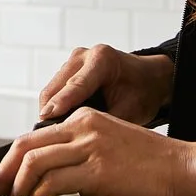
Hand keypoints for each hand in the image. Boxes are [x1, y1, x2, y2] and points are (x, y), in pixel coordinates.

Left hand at [0, 109, 195, 195]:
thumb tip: (52, 185)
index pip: (33, 137)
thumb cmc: (155, 168)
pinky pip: (53, 183)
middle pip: (24, 146)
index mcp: (85, 119)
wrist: (188, 170)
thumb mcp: (111, 151)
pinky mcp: (98, 170)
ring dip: (15, 188)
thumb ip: (81, 159)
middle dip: (1, 174)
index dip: (9, 162)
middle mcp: (83, 126)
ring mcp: (90, 146)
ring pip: (33, 162)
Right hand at [37, 45, 173, 126]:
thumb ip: (104, 122)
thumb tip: (79, 138)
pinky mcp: (68, 69)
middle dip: (49, 113)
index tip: (45, 117)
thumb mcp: (130, 110)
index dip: (60, 103)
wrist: (150, 80)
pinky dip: (54, 108)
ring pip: (51, 90)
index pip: (76, 85)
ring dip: (50, 112)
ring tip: (53, 136)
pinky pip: (54, 91)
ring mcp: (74, 61)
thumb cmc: (144, 94)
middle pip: (55, 88)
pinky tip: (60, 126)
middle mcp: (84, 55)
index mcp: (103, 59)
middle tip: (47, 140)